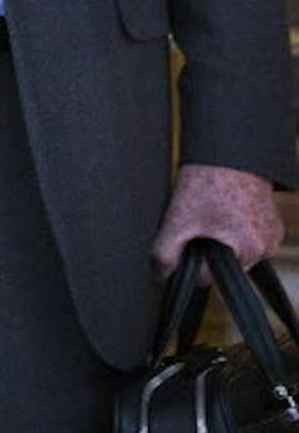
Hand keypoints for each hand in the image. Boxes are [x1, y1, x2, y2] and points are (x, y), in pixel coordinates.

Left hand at [152, 163, 285, 277]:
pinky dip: (232, 228)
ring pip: (235, 251)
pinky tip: (222, 210)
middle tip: (197, 222)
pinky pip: (246, 236)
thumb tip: (161, 275)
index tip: (184, 242)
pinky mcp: (271, 223)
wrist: (227, 154)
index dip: (188, 261)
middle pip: (222, 265)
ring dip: (220, 239)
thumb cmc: (208, 182)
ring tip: (210, 213)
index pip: (207, 278)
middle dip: (205, 249)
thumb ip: (166, 253)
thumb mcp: (178, 220)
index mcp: (248, 251)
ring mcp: (272, 235)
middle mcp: (266, 247)